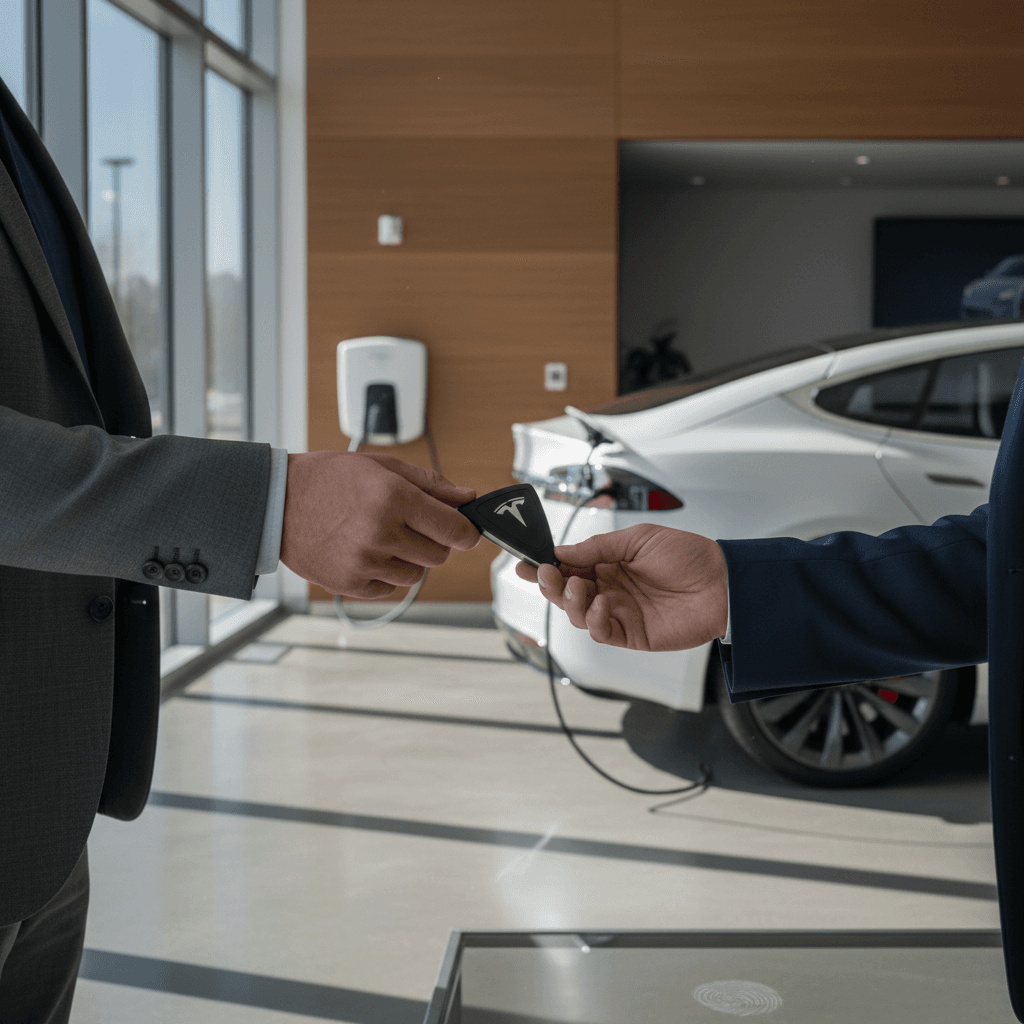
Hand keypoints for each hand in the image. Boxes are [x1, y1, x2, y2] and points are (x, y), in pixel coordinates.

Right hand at [280, 451, 479, 597]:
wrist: (276, 503)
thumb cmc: (329, 479)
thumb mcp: (381, 466)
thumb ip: (430, 484)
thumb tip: (467, 498)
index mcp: (393, 498)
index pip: (455, 530)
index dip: (466, 532)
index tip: (464, 530)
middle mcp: (381, 532)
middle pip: (439, 555)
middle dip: (434, 542)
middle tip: (410, 525)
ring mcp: (364, 562)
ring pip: (416, 575)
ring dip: (409, 559)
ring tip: (381, 536)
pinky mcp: (350, 584)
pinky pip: (390, 587)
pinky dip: (385, 573)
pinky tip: (363, 550)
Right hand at [515, 524, 727, 650]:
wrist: (723, 583)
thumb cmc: (689, 556)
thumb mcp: (638, 539)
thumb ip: (598, 547)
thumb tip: (562, 552)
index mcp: (610, 563)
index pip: (569, 567)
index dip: (546, 566)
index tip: (527, 562)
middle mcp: (610, 588)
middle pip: (566, 593)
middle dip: (550, 584)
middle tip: (544, 574)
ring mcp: (620, 612)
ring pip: (578, 614)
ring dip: (570, 602)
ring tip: (580, 588)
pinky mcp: (632, 634)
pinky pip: (602, 632)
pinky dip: (595, 620)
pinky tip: (602, 605)